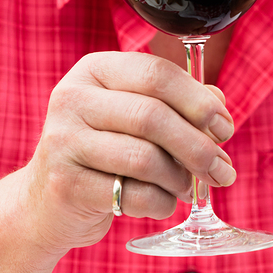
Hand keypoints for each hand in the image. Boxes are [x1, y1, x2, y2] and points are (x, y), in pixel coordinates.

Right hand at [18, 51, 235, 254]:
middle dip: (198, 147)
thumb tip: (219, 104)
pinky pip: (132, 195)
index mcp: (95, 70)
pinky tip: (163, 202)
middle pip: (153, 116)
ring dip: (180, 178)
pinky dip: (160, 203)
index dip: (199, 102)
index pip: (157, 73)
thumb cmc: (106, 151)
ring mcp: (62, 141)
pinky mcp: (64, 184)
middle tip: (223, 170)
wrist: (47, 202)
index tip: (225, 128)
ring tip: (188, 187)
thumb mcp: (138, 117)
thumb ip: (180, 105)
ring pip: (145, 158)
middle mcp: (72, 98)